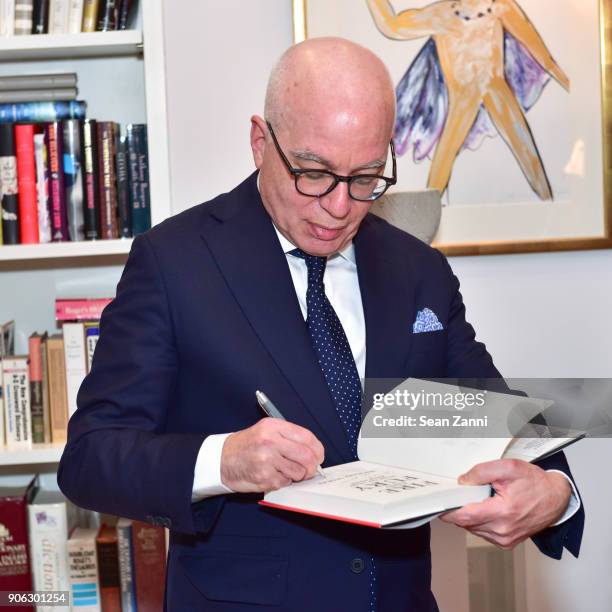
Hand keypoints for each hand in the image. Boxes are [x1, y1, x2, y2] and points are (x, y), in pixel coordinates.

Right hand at [220, 418, 324, 492]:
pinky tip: (275, 475)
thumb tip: (314, 450)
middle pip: (306, 456)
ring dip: (298, 475)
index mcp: (273, 427)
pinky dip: (284, 481)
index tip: (319, 455)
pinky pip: (286, 482)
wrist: (222, 459)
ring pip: (299, 472)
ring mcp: (266, 460)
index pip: (306, 437)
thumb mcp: (266, 430)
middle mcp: (270, 441)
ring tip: (288, 471)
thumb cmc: (248, 445)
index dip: (317, 449)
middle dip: (312, 466)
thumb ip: (289, 436)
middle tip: (310, 469)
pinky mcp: (264, 477)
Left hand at [439, 459, 570, 549]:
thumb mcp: (508, 467)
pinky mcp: (506, 543)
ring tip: (481, 499)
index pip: (465, 516)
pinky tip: (486, 508)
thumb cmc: (535, 483)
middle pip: (466, 522)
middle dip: (460, 507)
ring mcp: (505, 539)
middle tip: (462, 493)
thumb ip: (482, 472)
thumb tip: (462, 481)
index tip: (439, 502)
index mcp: (503, 512)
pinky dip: (479, 520)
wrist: (556, 499)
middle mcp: (503, 531)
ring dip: (470, 514)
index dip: (448, 509)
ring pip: (472, 528)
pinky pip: (482, 532)